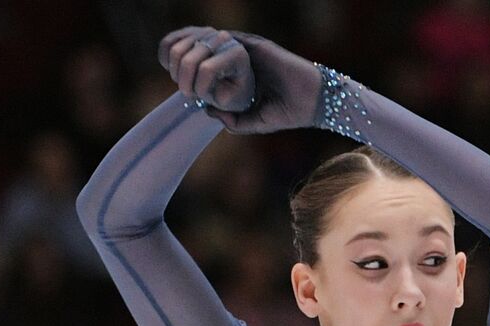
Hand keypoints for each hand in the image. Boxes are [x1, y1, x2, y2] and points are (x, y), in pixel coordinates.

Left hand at [158, 27, 324, 134]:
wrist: (315, 101)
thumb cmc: (290, 113)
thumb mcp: (255, 121)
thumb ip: (233, 121)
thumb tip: (207, 111)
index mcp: (244, 77)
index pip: (213, 69)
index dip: (195, 72)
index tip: (179, 82)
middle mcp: (246, 62)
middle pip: (210, 52)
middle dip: (191, 59)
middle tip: (174, 72)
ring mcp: (251, 52)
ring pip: (216, 42)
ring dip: (199, 50)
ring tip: (182, 63)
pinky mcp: (257, 46)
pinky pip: (230, 39)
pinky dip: (214, 43)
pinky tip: (199, 54)